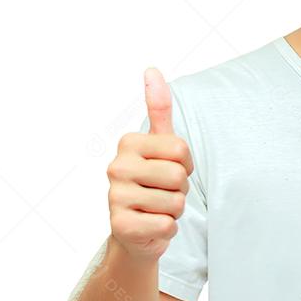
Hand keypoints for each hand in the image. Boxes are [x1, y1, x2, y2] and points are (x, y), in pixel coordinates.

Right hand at [106, 67, 193, 261]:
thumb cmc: (152, 183)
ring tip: (156, 208)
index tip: (169, 168)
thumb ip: (158, 109)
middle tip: (163, 192)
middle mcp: (116, 167)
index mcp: (127, 143)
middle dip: (180, 189)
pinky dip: (167, 229)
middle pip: (178, 176)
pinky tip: (151, 225)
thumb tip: (152, 69)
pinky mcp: (121, 227)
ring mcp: (115, 198)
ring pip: (175, 202)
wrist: (136, 232)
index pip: (180, 149)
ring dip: (174, 210)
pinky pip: (167, 225)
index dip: (185, 163)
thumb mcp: (159, 144)